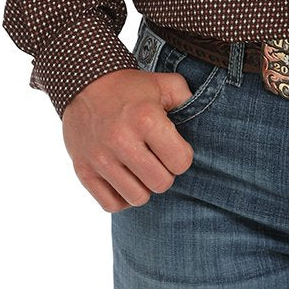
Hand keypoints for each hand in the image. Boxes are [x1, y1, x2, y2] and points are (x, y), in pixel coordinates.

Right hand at [62, 68, 195, 211]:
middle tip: (157, 160)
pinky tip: (124, 179)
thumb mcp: (164, 84)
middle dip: (165, 173)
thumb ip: (188, 100)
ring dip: (143, 186)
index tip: (173, 148)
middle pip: (161, 184)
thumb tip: (205, 121)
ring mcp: (100, 158)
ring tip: (140, 169)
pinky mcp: (83, 170)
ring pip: (137, 198)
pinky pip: (111, 204)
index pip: (180, 162)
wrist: (84, 84)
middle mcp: (121, 140)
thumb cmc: (130, 88)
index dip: (181, 157)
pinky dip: (121, 197)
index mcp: (145, 119)